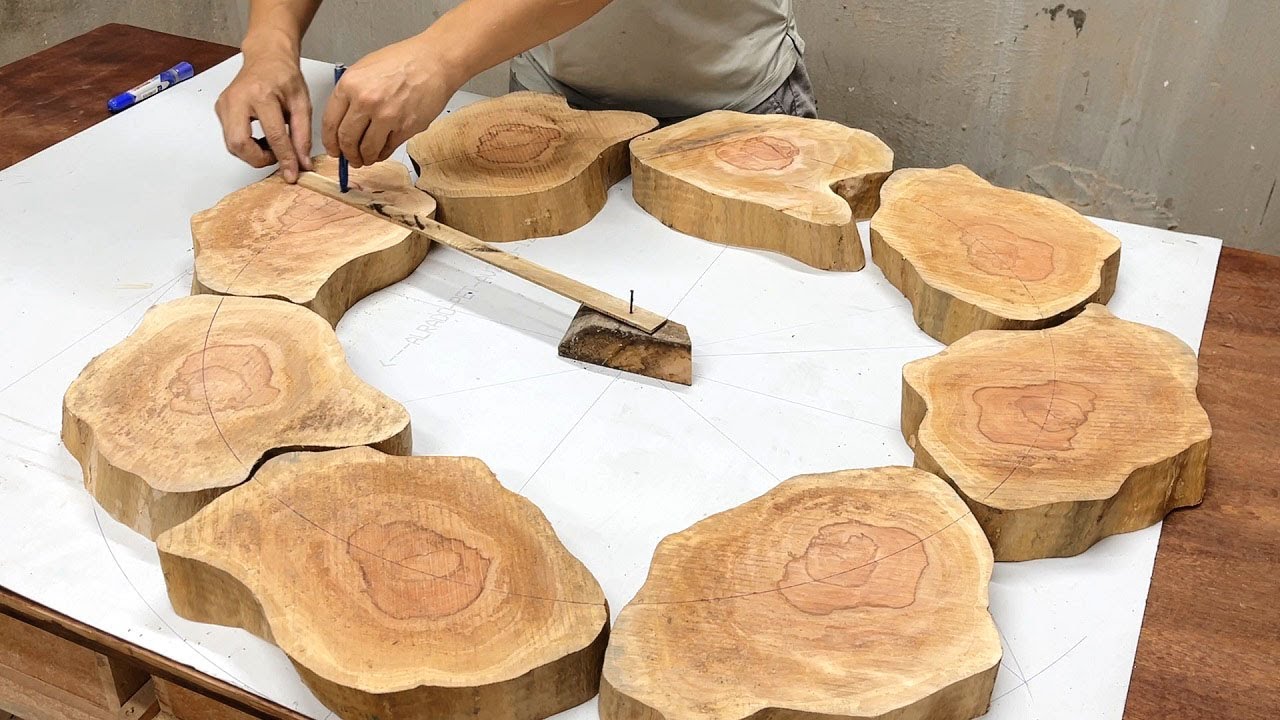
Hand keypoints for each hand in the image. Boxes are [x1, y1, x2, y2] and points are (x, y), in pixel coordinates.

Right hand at [215, 51, 312, 181]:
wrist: (266, 57)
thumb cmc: (284, 75)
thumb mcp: (302, 103)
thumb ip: (303, 136)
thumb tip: (302, 163)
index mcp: (261, 94)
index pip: (273, 135)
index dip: (284, 158)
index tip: (292, 173)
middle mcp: (237, 98)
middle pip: (239, 144)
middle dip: (259, 159)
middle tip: (277, 156)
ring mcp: (224, 104)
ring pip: (232, 145)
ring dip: (253, 154)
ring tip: (271, 145)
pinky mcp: (220, 109)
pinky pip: (231, 138)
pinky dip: (246, 146)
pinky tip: (261, 138)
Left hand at [322, 35, 458, 166]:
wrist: (434, 61)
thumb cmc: (404, 60)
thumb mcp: (366, 68)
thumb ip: (351, 93)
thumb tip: (343, 120)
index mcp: (351, 85)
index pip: (330, 123)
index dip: (330, 141)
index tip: (333, 149)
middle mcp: (366, 101)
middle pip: (347, 140)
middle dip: (347, 154)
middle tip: (349, 158)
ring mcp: (386, 116)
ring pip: (367, 149)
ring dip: (365, 158)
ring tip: (366, 158)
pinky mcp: (405, 128)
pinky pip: (388, 148)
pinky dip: (382, 154)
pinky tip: (381, 151)